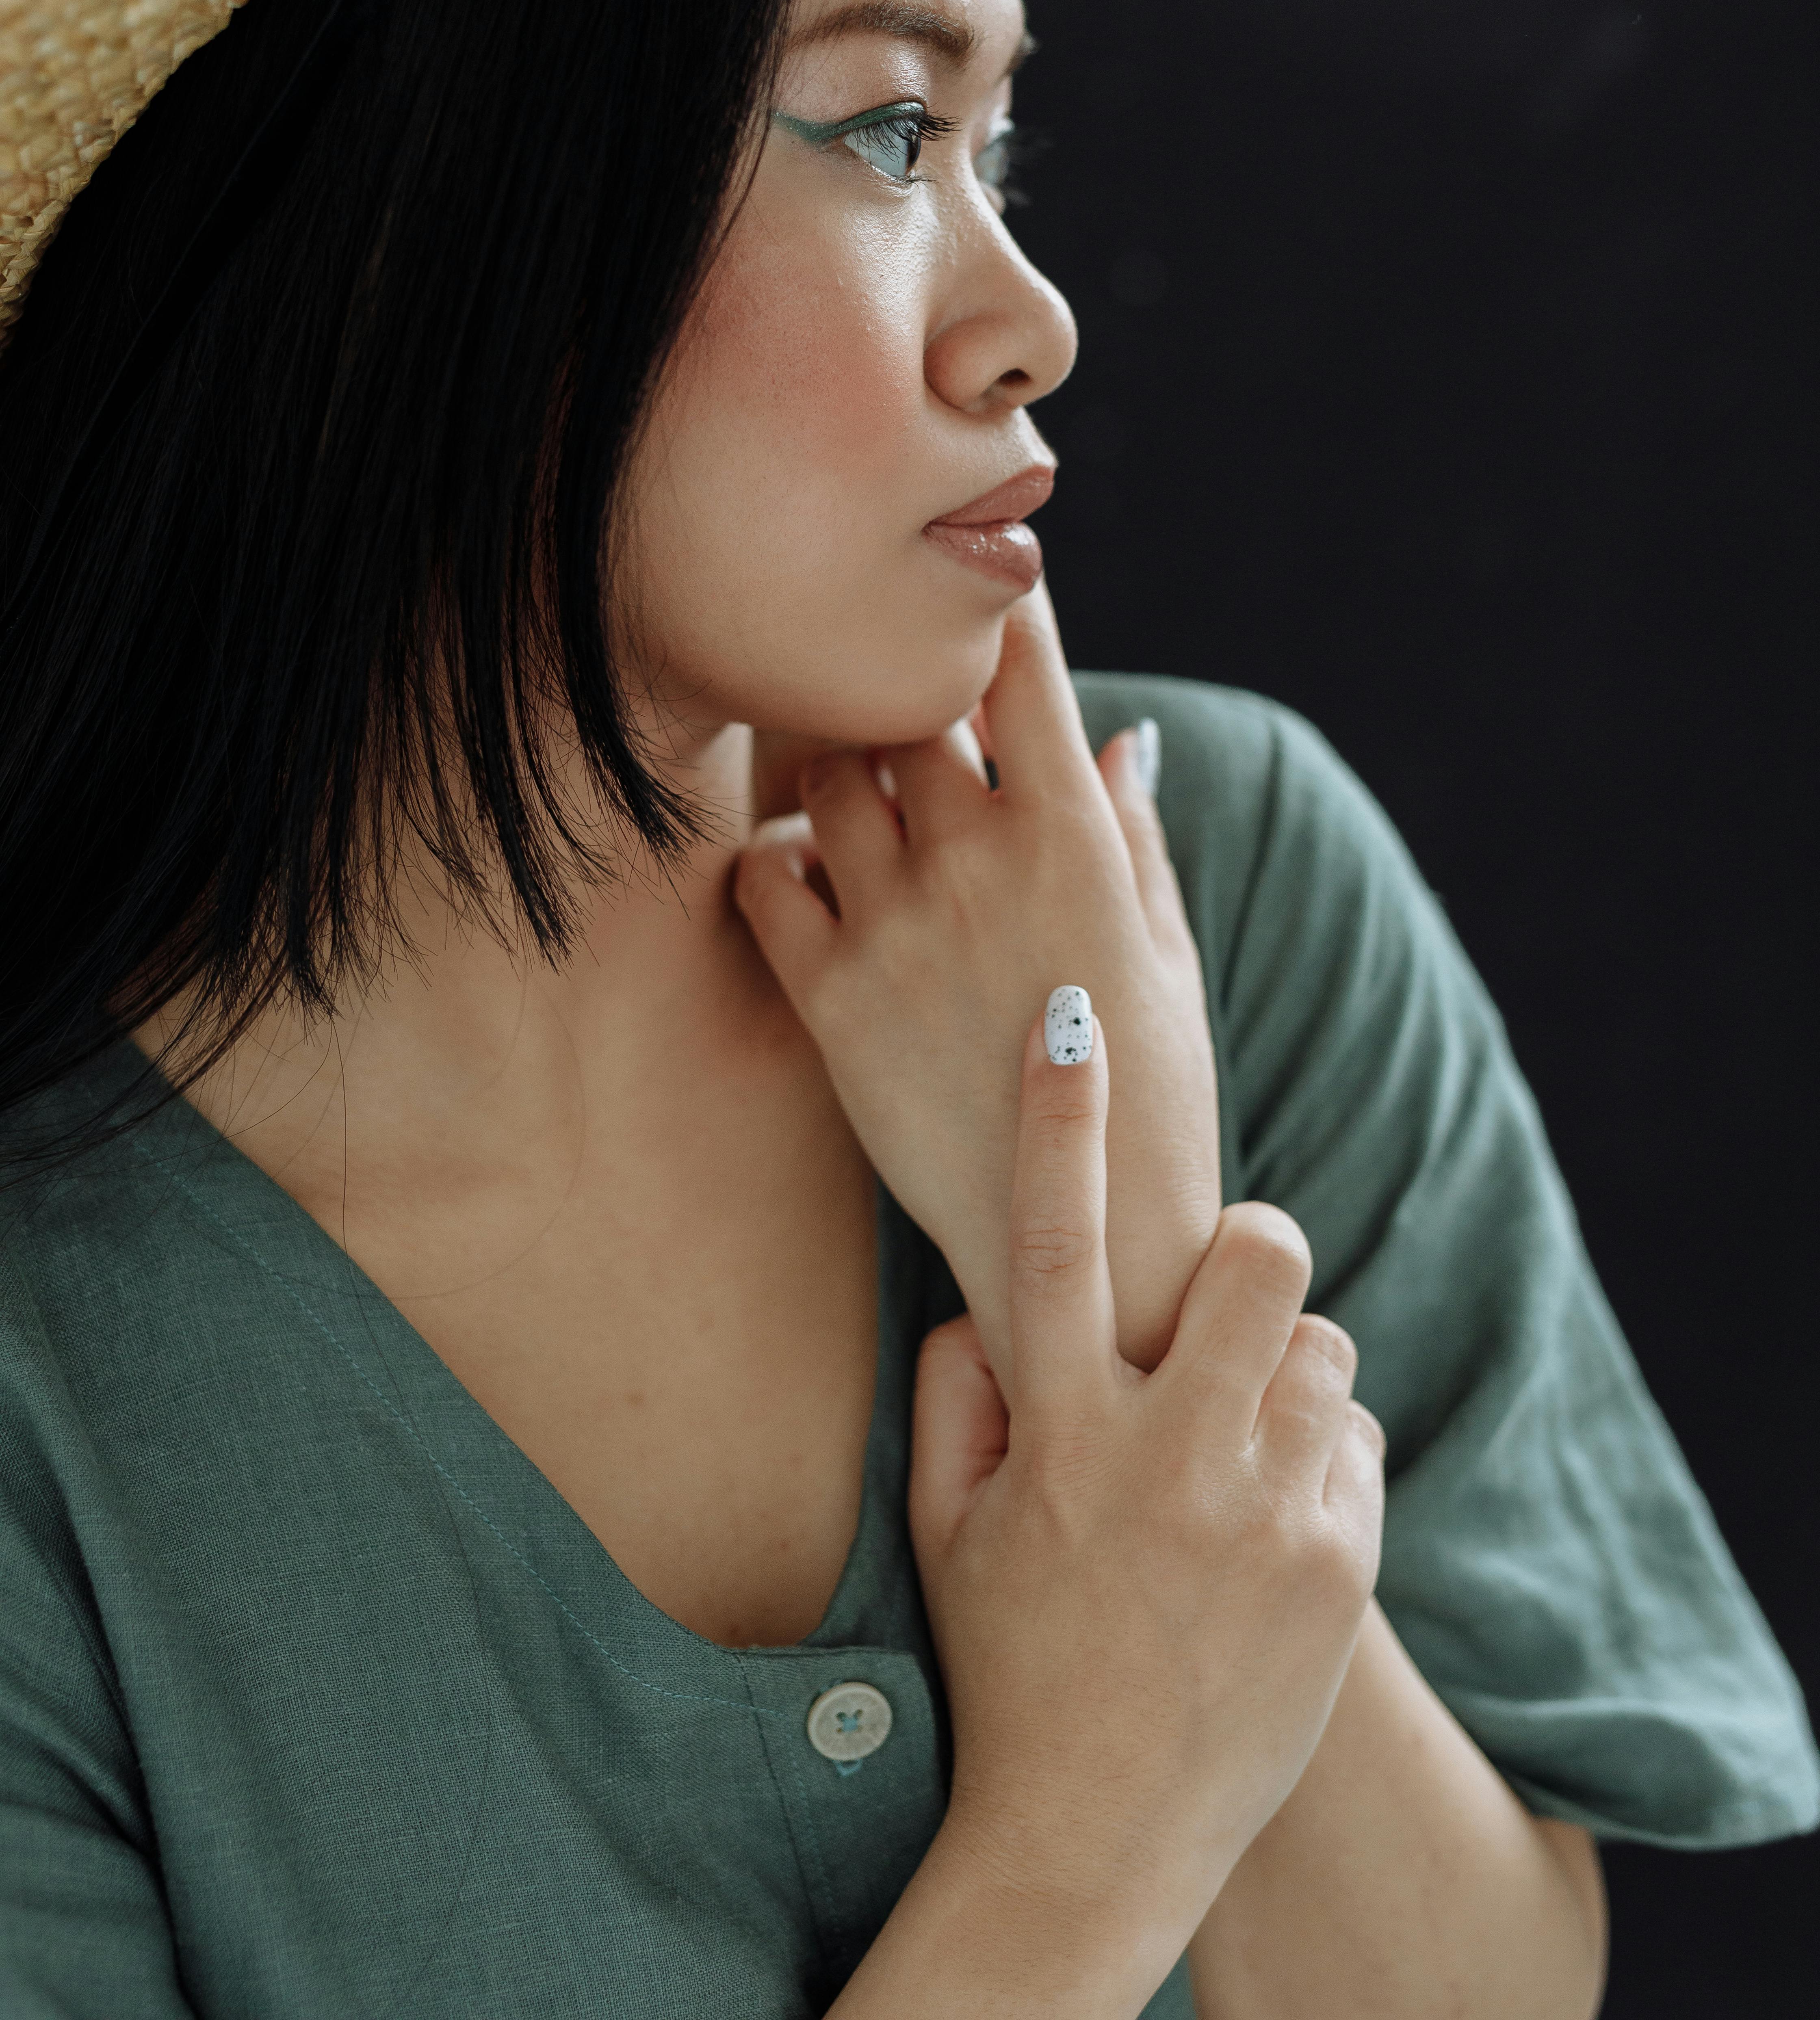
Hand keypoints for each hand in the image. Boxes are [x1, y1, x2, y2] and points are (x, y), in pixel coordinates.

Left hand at [735, 589, 1218, 1375]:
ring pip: (826, 779)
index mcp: (1074, 838)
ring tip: (864, 805)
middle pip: (904, 709)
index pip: (1021, 669)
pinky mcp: (830, 998)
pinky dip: (777, 860)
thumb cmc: (1149, 1090)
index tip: (981, 579)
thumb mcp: (1165, 950)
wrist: (1090, 1237)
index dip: (997, 608)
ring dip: (839, 772)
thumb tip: (1122, 735)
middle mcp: (977, 862)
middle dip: (904, 700)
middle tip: (907, 719)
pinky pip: (764, 879)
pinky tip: (811, 878)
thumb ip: (1132, 834)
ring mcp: (897, 927)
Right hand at [897, 1005, 1383, 2010]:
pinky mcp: (1341, 1563)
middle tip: (1225, 1298)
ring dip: (1285, 1373)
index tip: (1071, 1013)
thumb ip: (959, 1396)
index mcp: (1059, 1435)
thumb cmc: (1012, 1663)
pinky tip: (1268, 1530)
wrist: (1099, 1831)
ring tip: (1236, 1451)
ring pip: (1322, 1345)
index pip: (1050, 1239)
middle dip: (1249, 1252)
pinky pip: (1357, 1439)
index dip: (1058, 1114)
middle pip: (1255, 1258)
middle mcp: (1167, 1458)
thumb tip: (990, 1301)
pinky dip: (1320, 1460)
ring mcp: (1264, 1511)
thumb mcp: (947, 1530)